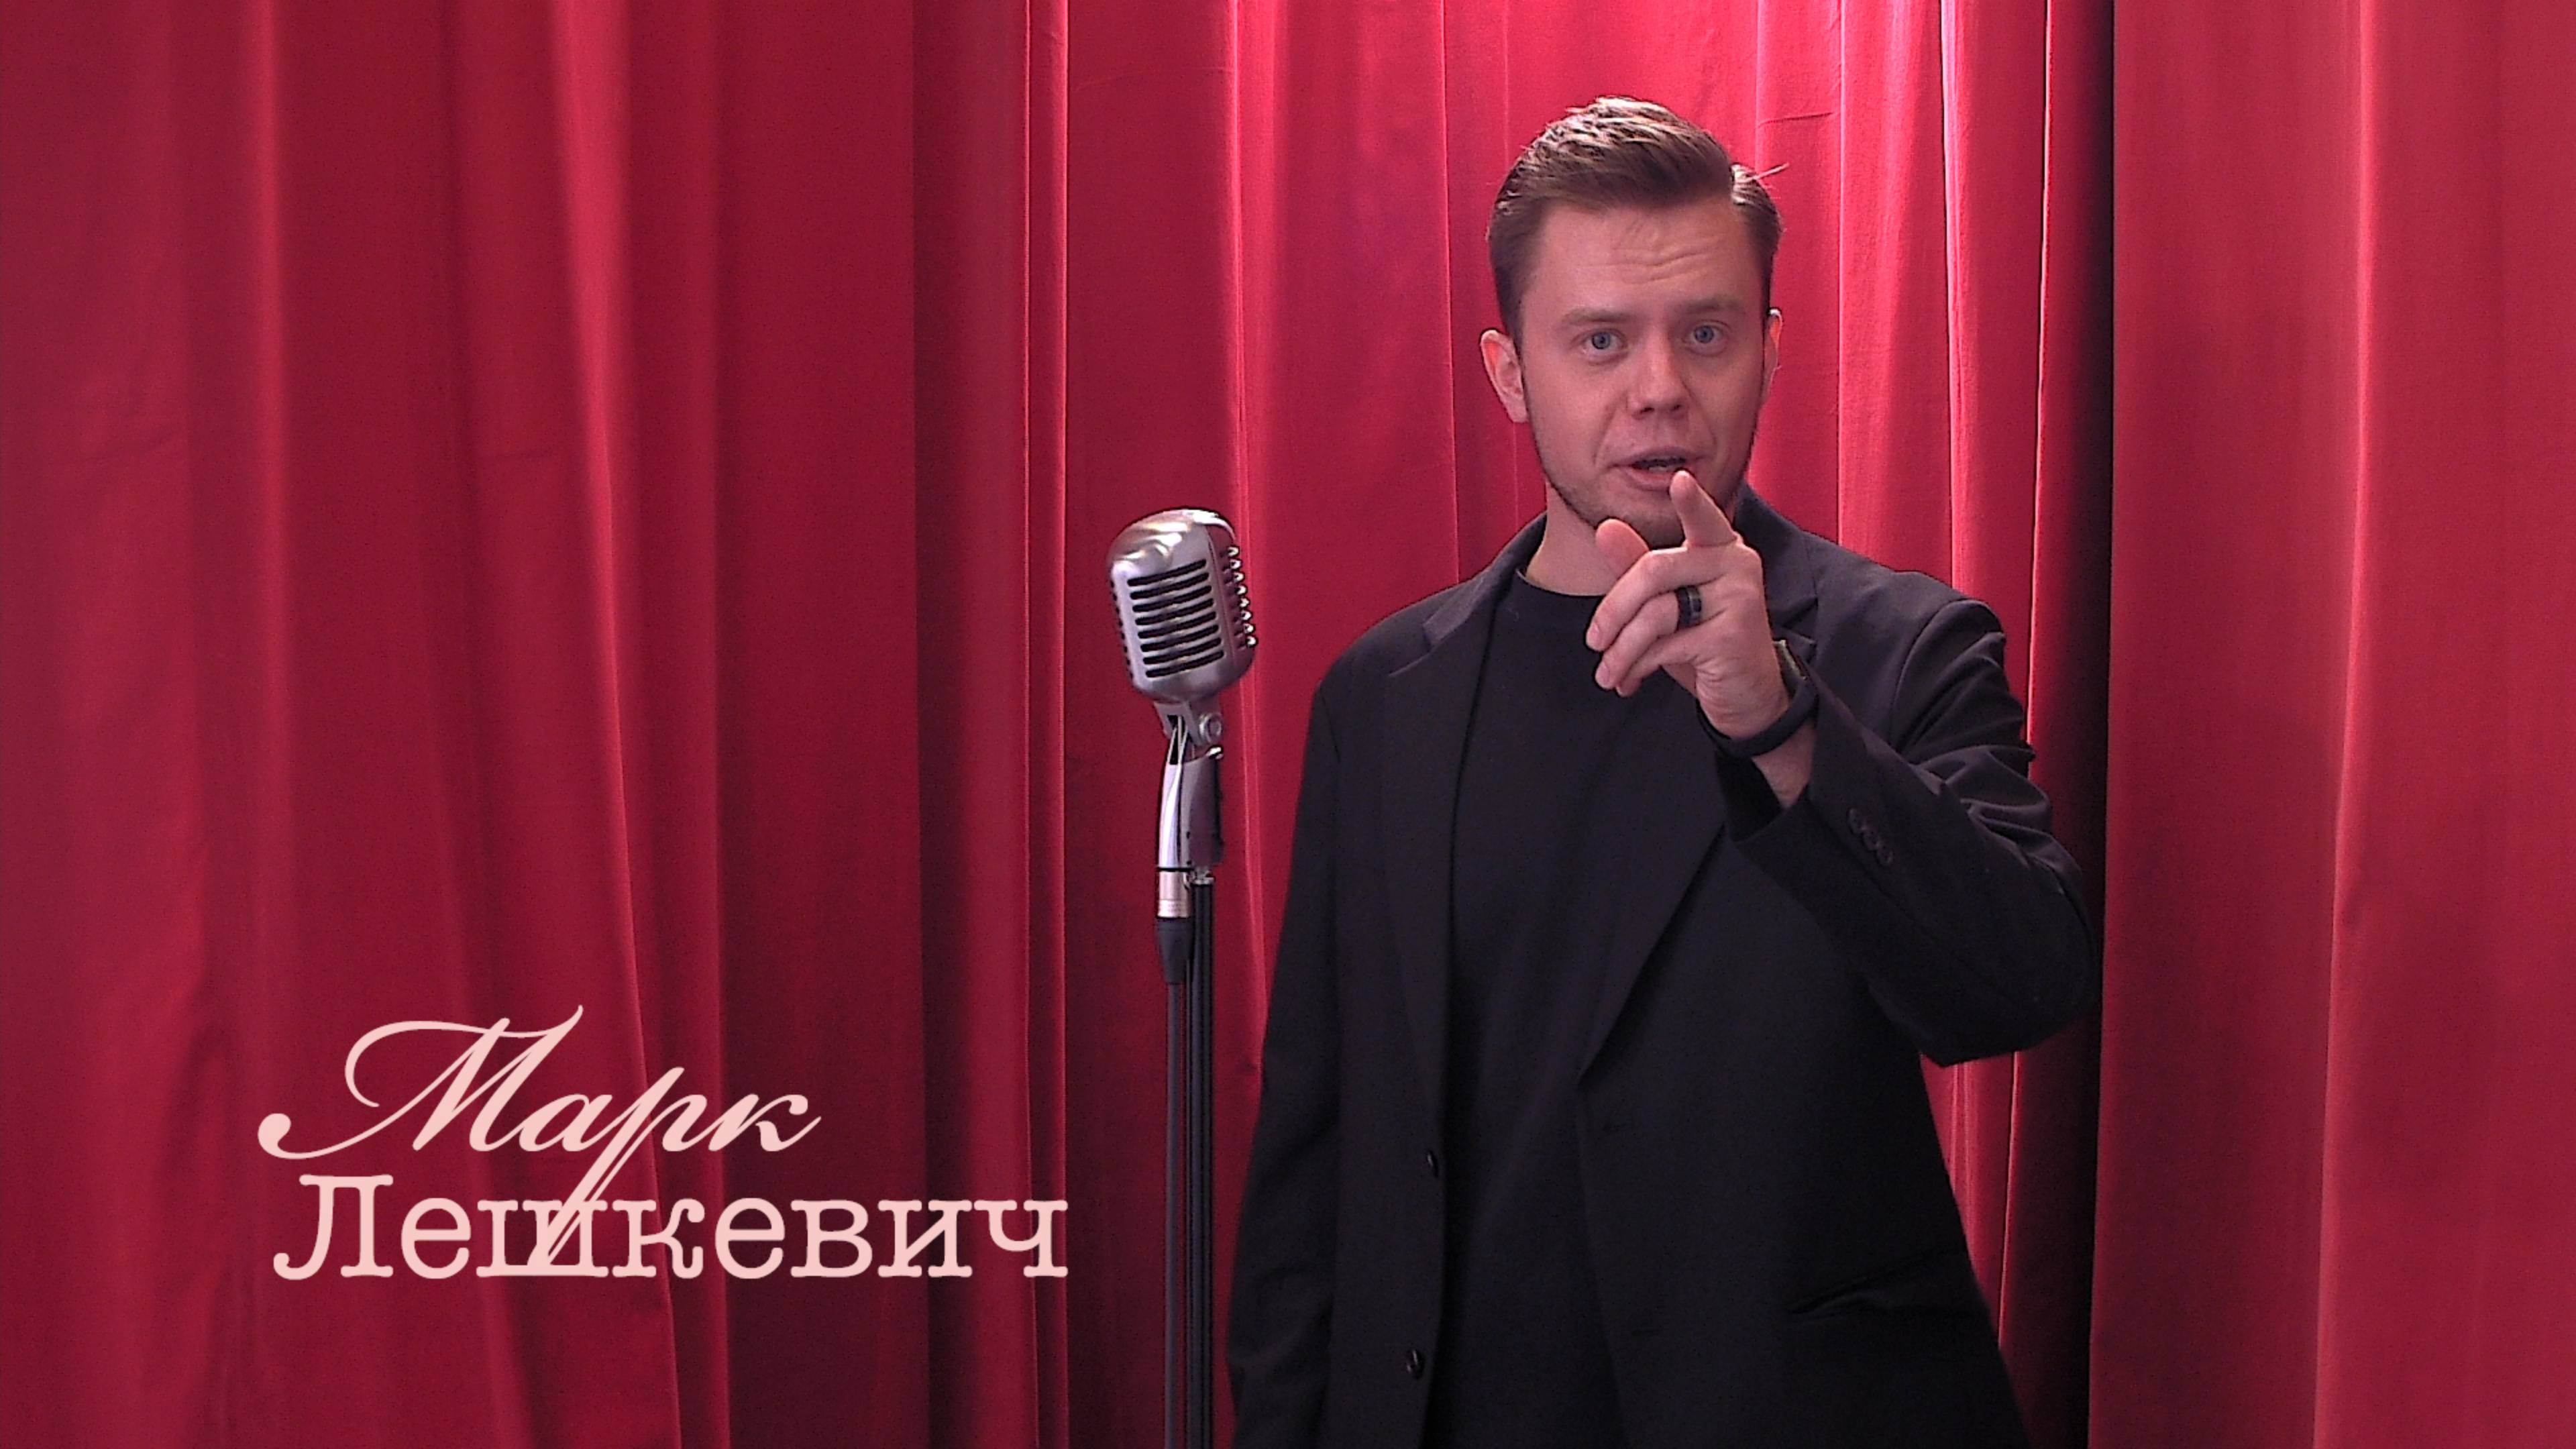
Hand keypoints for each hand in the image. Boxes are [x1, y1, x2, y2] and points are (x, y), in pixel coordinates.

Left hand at [1586, 471, 1789, 737]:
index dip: (1691, 501)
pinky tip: (1632, 681)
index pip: (1703, 519)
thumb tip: (1606, 528)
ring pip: (1657, 613)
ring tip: (1608, 673)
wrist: (1746, 696)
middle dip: (1613, 611)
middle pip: (1654, 572)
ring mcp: (1739, 599)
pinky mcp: (1733, 636)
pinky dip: (1638, 667)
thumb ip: (1637, 565)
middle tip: (1593, 642)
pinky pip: (1667, 645)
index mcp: (1721, 547)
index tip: (1679, 479)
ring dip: (1621, 649)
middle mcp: (1737, 564)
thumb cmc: (1704, 643)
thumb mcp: (1667, 603)